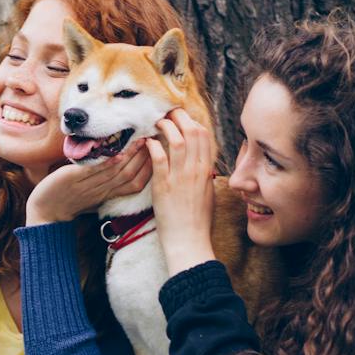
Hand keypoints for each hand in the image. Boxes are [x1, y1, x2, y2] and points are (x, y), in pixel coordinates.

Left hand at [24, 140, 150, 223]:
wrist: (45, 212)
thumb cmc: (70, 200)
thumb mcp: (94, 192)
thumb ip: (109, 182)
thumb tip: (123, 164)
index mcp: (110, 194)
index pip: (137, 182)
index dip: (151, 168)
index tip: (161, 151)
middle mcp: (103, 190)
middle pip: (131, 174)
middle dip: (146, 157)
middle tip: (157, 140)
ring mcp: (89, 185)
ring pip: (117, 171)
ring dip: (131, 155)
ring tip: (143, 140)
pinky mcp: (73, 179)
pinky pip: (94, 171)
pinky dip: (107, 161)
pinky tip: (118, 152)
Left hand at [145, 109, 218, 270]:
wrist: (188, 240)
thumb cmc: (197, 221)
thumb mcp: (206, 194)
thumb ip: (204, 177)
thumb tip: (203, 166)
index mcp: (206, 170)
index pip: (204, 136)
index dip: (192, 121)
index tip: (181, 118)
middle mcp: (196, 170)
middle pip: (192, 131)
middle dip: (179, 117)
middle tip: (167, 113)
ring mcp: (180, 177)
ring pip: (177, 140)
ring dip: (165, 127)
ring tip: (156, 124)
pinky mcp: (164, 185)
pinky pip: (159, 158)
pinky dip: (153, 146)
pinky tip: (148, 142)